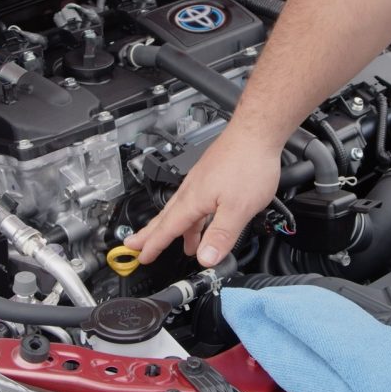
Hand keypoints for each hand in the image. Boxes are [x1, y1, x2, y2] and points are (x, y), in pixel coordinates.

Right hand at [125, 130, 279, 266]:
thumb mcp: (238, 208)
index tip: (141, 257)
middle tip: (134, 245)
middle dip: (150, 234)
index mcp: (194, 200)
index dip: (154, 245)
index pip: (168, 228)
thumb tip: (205, 259)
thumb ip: (221, 235)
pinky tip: (202, 219)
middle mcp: (192, 189)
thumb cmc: (248, 163)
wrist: (256, 132)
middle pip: (166, 217)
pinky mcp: (210, 175)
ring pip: (181, 209)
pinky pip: (194, 201)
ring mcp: (201, 181)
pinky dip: (193, 216)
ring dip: (176, 228)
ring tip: (181, 244)